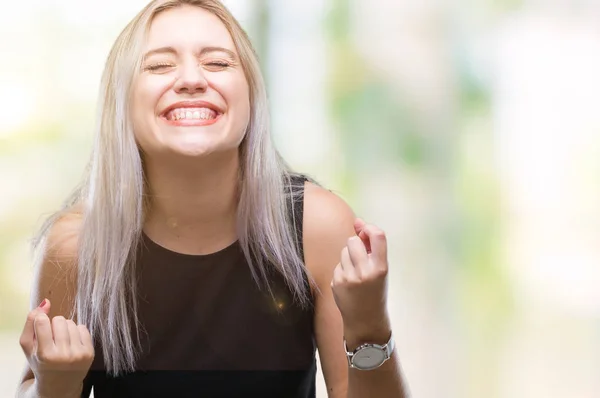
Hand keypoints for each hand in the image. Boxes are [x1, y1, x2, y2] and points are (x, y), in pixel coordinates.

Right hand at [19, 299, 93, 396]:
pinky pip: (83, 327)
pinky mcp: (90, 353)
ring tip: (61, 342)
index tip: (41, 326)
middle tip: (52, 339)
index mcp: (44, 355)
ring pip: (72, 323)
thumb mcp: (28, 347)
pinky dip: (76, 332)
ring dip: (66, 328)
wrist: (57, 385)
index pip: (42, 322)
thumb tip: (46, 302)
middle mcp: (63, 355)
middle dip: (54, 325)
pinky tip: (71, 343)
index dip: (41, 320)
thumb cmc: (40, 362)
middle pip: (59, 320)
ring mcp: (78, 354)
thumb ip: (31, 323)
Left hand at [331, 218, 390, 340]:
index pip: (377, 236)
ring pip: (343, 252)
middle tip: (361, 258)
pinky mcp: (337, 283)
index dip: (369, 228)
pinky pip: (337, 265)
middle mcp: (365, 272)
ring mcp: (349, 278)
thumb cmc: (376, 291)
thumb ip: (371, 247)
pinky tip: (349, 283)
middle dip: (356, 245)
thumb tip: (357, 221)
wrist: (366, 320)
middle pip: (353, 240)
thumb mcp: (381, 269)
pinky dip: (342, 269)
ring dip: (348, 257)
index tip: (365, 230)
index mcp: (381, 267)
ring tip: (356, 273)